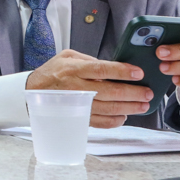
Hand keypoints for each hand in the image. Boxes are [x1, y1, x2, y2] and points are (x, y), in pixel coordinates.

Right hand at [25, 49, 153, 128]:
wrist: (32, 92)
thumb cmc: (52, 72)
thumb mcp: (67, 56)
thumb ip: (90, 60)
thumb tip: (113, 66)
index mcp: (74, 69)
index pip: (101, 69)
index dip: (121, 71)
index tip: (138, 73)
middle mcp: (76, 88)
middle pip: (110, 92)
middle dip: (133, 93)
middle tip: (148, 92)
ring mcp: (78, 105)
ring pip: (108, 109)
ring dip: (129, 108)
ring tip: (143, 105)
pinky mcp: (78, 117)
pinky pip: (100, 122)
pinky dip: (115, 121)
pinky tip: (125, 116)